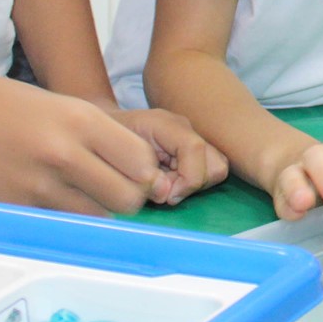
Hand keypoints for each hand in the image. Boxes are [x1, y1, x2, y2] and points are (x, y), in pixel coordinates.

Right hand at [0, 75, 163, 216]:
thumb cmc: (17, 108)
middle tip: (116, 189)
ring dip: (99, 211)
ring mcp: (38, 186)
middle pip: (127, 198)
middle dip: (129, 197)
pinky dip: (66, 218)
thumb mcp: (71, 107)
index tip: (135, 171)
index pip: (142, 163)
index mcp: (83, 121)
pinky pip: (61, 225)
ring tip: (84, 193)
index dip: (145, 172)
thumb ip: (108, 139)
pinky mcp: (16, 209)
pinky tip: (54, 198)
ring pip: (97, 218)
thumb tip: (146, 176)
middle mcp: (64, 154)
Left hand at [104, 106, 229, 205]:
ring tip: (166, 185)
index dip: (187, 179)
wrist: (106, 128)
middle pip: (216, 164)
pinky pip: (208, 173)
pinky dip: (191, 182)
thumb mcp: (118, 157)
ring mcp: (193, 139)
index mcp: (166, 125)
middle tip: (164, 190)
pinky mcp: (195, 151)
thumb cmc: (107, 142)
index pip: (194, 148)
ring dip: (193, 184)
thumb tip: (167, 194)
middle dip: (192, 184)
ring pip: (217, 170)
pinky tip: (170, 181)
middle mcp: (186, 129)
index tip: (167, 196)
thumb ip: (142, 175)